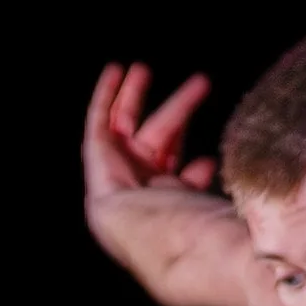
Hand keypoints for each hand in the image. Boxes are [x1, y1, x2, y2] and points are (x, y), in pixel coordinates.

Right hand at [82, 62, 219, 215]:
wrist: (156, 237)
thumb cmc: (189, 226)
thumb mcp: (206, 200)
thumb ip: (204, 181)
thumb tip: (208, 162)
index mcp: (167, 202)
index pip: (176, 171)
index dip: (191, 157)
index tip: (209, 153)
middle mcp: (140, 187)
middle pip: (160, 137)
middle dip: (178, 108)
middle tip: (201, 81)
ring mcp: (117, 171)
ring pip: (127, 123)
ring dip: (134, 95)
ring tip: (142, 68)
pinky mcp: (96, 156)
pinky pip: (98, 121)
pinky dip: (105, 95)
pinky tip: (115, 70)